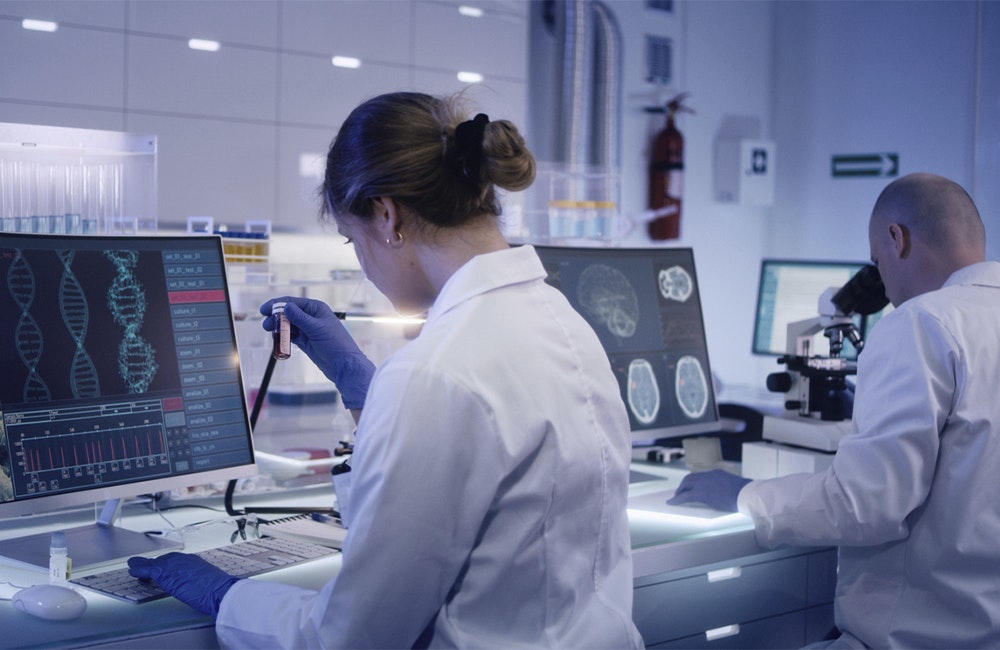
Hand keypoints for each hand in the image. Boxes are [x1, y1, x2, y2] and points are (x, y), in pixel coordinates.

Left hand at [127, 552, 239, 616]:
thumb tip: (202, 588)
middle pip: (164, 560)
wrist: (219, 590)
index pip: (176, 561)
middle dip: (154, 563)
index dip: (167, 564)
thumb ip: (201, 581)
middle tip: (145, 565)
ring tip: (135, 565)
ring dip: (144, 565)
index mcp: (195, 562)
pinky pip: (148, 570)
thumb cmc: (218, 590)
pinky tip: (133, 571)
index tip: (161, 566)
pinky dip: (139, 570)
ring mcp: (174, 565)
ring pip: (155, 563)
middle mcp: (184, 560)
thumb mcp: (209, 582)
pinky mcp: (165, 573)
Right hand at [260, 297, 375, 409]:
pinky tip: (277, 339)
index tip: (264, 310)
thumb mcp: (316, 328)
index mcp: (316, 308)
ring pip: (288, 325)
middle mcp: (311, 317)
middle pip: (288, 313)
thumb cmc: (336, 344)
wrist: (344, 365)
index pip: (293, 302)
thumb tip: (286, 306)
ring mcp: (307, 329)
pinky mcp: (305, 341)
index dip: (277, 304)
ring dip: (278, 328)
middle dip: (276, 318)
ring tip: (271, 333)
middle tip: (266, 325)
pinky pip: (290, 336)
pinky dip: (283, 337)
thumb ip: (300, 317)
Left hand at [668, 469, 750, 512]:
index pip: (701, 475)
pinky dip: (677, 499)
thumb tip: (736, 490)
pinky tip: (672, 502)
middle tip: (679, 491)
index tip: (690, 485)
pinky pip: (685, 496)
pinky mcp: (701, 493)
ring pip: (685, 485)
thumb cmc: (747, 492)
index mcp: (717, 473)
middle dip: (683, 485)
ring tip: (675, 497)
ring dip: (679, 491)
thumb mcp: (738, 485)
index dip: (694, 481)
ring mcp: (704, 483)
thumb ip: (731, 486)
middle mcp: (708, 475)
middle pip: (690, 478)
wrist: (747, 494)